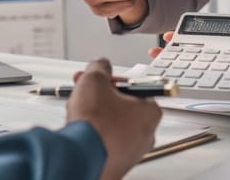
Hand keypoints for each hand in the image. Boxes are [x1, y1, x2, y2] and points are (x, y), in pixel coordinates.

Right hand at [67, 58, 161, 179]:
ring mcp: (132, 152)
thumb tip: (101, 65)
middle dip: (101, 97)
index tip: (103, 81)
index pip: (135, 89)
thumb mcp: (95, 80)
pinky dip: (93, 135)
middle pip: (122, 107)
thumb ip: (100, 67)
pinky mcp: (116, 165)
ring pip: (112, 126)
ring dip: (95, 115)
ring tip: (79, 111)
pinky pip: (105, 143)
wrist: (80, 156)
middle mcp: (146, 135)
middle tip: (86, 92)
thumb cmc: (95, 124)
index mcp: (150, 112)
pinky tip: (80, 130)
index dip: (114, 81)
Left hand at [147, 12, 229, 78]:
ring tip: (163, 47)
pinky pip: (213, 43)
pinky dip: (195, 40)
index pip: (226, 76)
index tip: (183, 75)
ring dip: (185, 52)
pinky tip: (179, 36)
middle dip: (185, 64)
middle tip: (161, 59)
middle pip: (210, 68)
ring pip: (208, 56)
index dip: (203, 77)